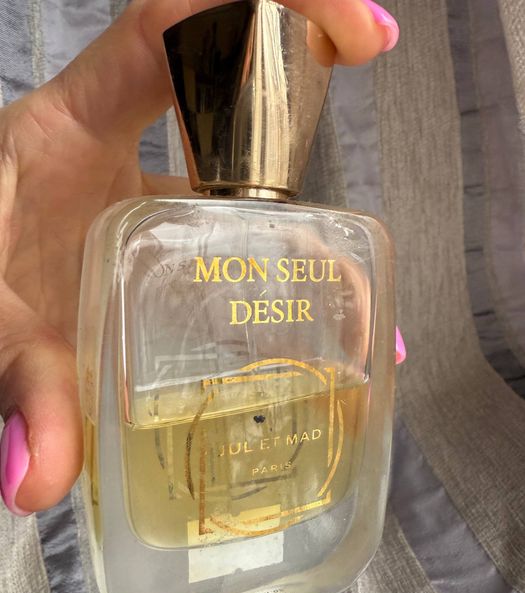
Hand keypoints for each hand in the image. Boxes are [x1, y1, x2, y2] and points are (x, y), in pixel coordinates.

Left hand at [0, 0, 398, 515]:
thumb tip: (39, 476)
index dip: (272, 8)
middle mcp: (116, 167)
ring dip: (298, 260)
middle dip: (304, 176)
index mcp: (70, 133)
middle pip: (234, 135)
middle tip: (354, 252)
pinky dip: (261, 302)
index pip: (174, 31)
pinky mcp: (147, 264)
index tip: (363, 38)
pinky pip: (219, 264)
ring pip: (238, 212)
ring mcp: (137, 216)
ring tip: (352, 323)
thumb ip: (14, 382)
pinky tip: (291, 351)